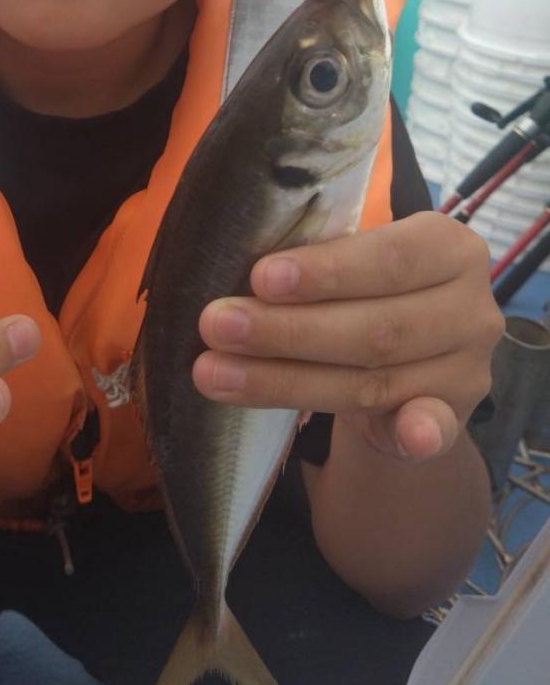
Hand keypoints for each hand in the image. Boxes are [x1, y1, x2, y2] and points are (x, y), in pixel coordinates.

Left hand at [195, 211, 503, 462]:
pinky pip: (430, 430)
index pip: (388, 258)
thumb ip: (318, 267)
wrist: (405, 351)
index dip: (324, 272)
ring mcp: (469, 368)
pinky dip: (415, 435)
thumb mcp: (351, 262)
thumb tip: (246, 280)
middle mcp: (471, 307)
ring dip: (285, 382)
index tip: (259, 278)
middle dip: (285, 331)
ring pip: (371, 381)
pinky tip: (404, 439)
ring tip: (215, 373)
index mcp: (448, 245)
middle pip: (374, 327)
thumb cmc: (361, 288)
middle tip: (215, 325)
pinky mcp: (454, 419)